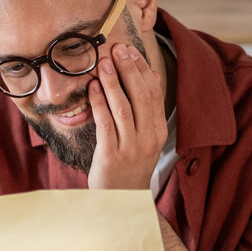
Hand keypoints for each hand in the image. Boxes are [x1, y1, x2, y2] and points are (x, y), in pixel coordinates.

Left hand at [87, 42, 166, 189]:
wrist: (122, 201)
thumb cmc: (130, 164)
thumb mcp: (145, 138)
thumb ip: (147, 110)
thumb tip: (150, 75)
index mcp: (158, 131)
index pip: (154, 94)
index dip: (142, 70)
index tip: (131, 51)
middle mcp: (148, 139)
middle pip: (141, 97)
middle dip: (129, 70)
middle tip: (118, 49)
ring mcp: (130, 147)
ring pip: (124, 108)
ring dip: (113, 82)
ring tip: (103, 63)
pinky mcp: (111, 155)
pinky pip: (106, 123)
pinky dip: (99, 103)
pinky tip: (93, 88)